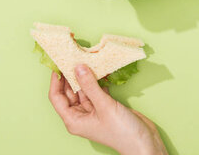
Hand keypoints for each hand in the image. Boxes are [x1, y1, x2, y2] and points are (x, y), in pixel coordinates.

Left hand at [48, 65, 167, 154]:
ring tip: (87, 60)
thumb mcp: (104, 106)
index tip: (58, 64)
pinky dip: (99, 81)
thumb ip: (90, 86)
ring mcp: (94, 111)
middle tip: (73, 58)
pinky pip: (97, 91)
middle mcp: (81, 115)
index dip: (56, 81)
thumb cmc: (121, 131)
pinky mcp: (106, 106)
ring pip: (85, 90)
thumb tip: (78, 67)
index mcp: (74, 120)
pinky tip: (102, 70)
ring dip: (86, 77)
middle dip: (71, 76)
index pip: (57, 97)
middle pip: (70, 92)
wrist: (142, 141)